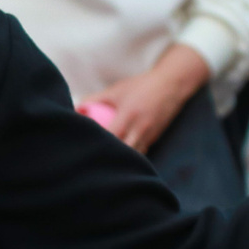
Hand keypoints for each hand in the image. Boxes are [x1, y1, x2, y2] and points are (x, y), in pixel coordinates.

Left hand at [87, 44, 211, 154]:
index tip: (87, 148)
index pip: (111, 136)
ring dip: (122, 160)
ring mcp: (150, 135)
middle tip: (95, 160)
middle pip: (124, 152)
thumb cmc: (140, 86)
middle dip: (110, 158)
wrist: (171, 85)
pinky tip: (121, 158)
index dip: (100, 145)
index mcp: (129, 115)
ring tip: (106, 163)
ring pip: (134, 157)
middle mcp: (141, 128)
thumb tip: (77, 109)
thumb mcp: (116, 90)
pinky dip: (131, 156)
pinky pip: (141, 152)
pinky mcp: (155, 139)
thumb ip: (95, 99)